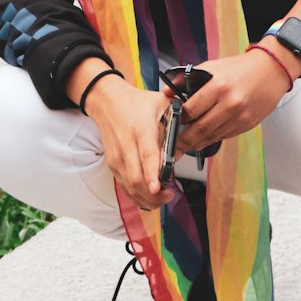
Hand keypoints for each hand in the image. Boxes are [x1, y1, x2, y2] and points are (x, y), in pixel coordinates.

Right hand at [82, 74, 174, 210]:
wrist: (108, 103)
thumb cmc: (136, 103)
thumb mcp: (161, 102)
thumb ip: (177, 119)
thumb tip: (192, 135)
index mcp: (141, 129)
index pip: (147, 156)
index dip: (152, 175)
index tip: (158, 188)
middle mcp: (127, 146)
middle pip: (137, 179)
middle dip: (154, 194)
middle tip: (170, 195)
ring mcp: (118, 158)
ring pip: (130, 187)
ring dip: (147, 198)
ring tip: (163, 197)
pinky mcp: (113, 165)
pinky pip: (125, 187)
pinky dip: (138, 196)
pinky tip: (151, 197)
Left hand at [174, 52, 290, 153]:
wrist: (272, 71)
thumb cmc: (240, 68)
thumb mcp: (212, 66)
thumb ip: (187, 79)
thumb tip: (167, 93)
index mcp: (219, 85)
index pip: (191, 110)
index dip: (178, 120)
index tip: (170, 124)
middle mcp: (230, 103)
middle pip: (201, 129)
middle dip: (183, 141)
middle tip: (172, 148)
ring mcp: (241, 116)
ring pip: (212, 136)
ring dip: (197, 143)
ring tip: (185, 146)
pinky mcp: (248, 124)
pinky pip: (225, 136)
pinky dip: (212, 139)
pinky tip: (203, 139)